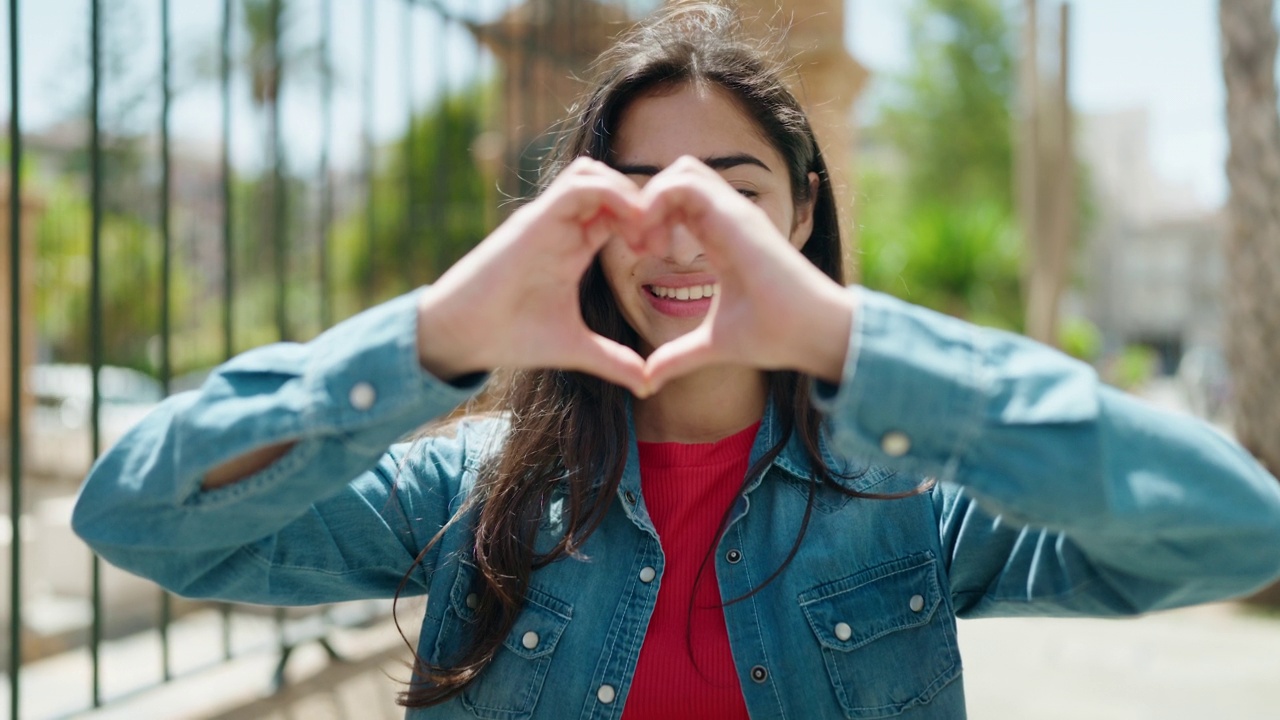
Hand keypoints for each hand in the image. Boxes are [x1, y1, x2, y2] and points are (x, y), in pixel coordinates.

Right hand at [416, 158, 649, 395]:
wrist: (463, 335)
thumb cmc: (511, 336)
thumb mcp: (575, 349)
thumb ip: (613, 360)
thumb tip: (648, 384)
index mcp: (575, 246)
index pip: (619, 212)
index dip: (649, 223)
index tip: (666, 253)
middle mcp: (562, 225)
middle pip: (612, 184)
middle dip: (645, 203)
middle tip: (663, 241)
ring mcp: (548, 218)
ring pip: (595, 174)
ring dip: (628, 193)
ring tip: (645, 231)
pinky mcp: (535, 218)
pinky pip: (579, 185)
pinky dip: (610, 193)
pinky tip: (630, 223)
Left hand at [636, 157, 856, 390]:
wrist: (810, 334)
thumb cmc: (774, 335)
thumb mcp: (712, 345)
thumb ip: (679, 356)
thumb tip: (650, 379)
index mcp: (721, 238)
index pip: (681, 201)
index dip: (652, 218)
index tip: (640, 254)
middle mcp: (728, 218)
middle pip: (679, 176)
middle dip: (648, 202)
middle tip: (639, 244)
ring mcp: (734, 212)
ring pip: (682, 170)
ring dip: (652, 198)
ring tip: (647, 242)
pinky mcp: (737, 216)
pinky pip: (687, 182)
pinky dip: (659, 200)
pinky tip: (656, 243)